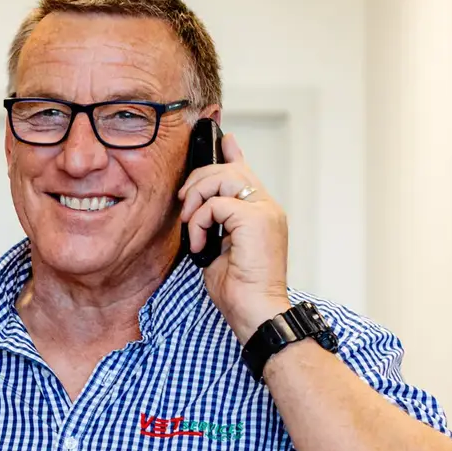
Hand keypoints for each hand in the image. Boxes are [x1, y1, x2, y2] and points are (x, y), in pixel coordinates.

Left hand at [176, 131, 291, 341]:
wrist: (257, 312)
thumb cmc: (240, 290)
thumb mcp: (219, 250)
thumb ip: (214, 225)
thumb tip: (197, 212)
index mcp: (261, 213)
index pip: (246, 172)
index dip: (232, 153)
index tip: (223, 138)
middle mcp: (267, 207)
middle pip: (229, 170)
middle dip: (198, 180)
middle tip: (184, 206)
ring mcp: (264, 211)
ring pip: (221, 179)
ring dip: (197, 201)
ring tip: (193, 228)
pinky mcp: (255, 220)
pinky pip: (215, 204)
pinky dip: (200, 223)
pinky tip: (202, 245)